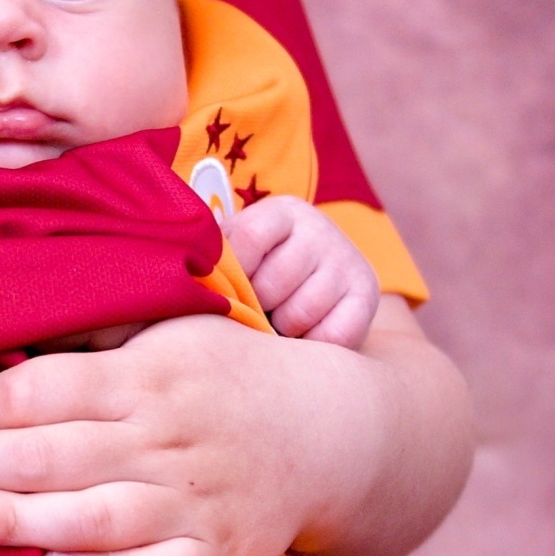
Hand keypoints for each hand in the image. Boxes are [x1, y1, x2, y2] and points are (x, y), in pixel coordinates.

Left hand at [0, 297, 472, 555]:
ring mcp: (195, 502)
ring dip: (19, 519)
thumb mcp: (171, 329)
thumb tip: (7, 326)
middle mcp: (169, 437)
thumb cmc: (227, 375)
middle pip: (55, 452)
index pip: (48, 386)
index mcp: (150, 373)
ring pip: (92, 516)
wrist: (333, 431)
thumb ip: (94, 335)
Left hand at [224, 194, 379, 346]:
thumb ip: (216, 262)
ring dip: (282, 329)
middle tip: (257, 310)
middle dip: (257, 308)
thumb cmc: (262, 272)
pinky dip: (312, 344)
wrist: (319, 281)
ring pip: (299, 314)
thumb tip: (187, 292)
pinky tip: (306, 334)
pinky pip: (332, 335)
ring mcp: (347, 259)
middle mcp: (319, 229)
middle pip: (272, 284)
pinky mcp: (367, 292)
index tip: (225, 292)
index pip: (247, 240)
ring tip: (280, 321)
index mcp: (281, 212)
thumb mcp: (239, 254)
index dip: (232, 275)